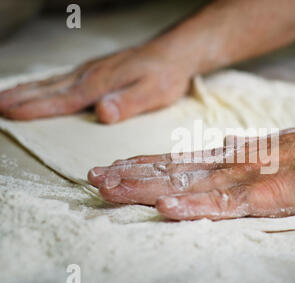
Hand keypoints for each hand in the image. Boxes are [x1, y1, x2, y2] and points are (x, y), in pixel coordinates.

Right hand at [0, 46, 192, 122]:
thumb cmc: (166, 76)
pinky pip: (63, 77)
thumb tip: (102, 113)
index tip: (12, 114)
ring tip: (5, 96)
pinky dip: (45, 83)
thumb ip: (127, 103)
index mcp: (100, 84)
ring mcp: (91, 69)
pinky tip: (40, 86)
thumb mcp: (153, 93)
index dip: (37, 108)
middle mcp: (90, 74)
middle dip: (21, 98)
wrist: (174, 53)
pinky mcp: (96, 69)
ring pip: (53, 81)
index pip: (63, 99)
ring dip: (27, 89)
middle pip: (50, 88)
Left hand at [87, 117, 294, 219]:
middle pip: (175, 170)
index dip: (148, 164)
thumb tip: (226, 157)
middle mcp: (235, 164)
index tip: (118, 168)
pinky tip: (168, 208)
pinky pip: (226, 204)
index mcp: (238, 157)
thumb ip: (250, 159)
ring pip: (189, 185)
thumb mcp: (279, 158)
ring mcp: (250, 179)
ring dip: (148, 186)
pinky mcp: (270, 195)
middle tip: (96, 177)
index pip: (183, 161)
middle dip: (133, 174)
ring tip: (112, 188)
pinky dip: (196, 206)